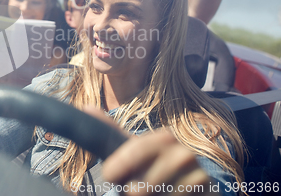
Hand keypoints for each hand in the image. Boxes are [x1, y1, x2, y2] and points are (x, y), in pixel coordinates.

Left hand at [84, 107, 217, 195]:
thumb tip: (87, 106)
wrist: (195, 190)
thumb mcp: (135, 151)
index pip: (130, 155)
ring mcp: (198, 175)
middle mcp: (183, 153)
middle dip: (133, 192)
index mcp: (164, 138)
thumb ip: (111, 132)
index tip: (111, 177)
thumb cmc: (157, 170)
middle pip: (140, 188)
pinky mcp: (205, 192)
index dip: (115, 171)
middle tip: (139, 189)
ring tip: (157, 194)